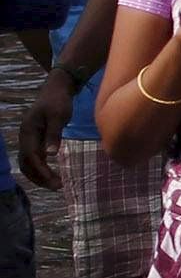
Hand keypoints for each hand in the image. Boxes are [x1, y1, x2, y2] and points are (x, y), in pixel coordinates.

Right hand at [16, 73, 71, 190]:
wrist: (56, 90)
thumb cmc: (59, 102)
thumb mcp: (59, 116)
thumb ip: (54, 135)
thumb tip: (50, 154)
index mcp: (28, 131)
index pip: (30, 156)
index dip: (40, 170)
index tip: (54, 181)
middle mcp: (24, 137)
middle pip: (26, 163)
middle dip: (39, 177)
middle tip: (58, 187)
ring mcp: (28, 139)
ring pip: (27, 162)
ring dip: (39, 175)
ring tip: (56, 184)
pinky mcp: (34, 140)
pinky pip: (33, 158)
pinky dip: (40, 168)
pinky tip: (52, 175)